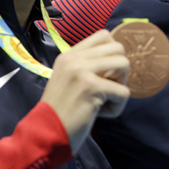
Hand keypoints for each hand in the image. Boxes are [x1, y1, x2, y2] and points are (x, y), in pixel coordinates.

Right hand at [40, 29, 129, 153]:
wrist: (44, 134)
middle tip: (107, 88)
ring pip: (124, 64)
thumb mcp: (67, 78)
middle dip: (120, 70)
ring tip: (105, 99)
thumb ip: (86, 65)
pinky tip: (100, 114)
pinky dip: (117, 107)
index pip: (104, 35)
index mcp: (69, 54)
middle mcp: (75, 58)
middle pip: (118, 48)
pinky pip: (123, 92)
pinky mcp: (92, 87)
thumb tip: (116, 59)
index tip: (105, 72)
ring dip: (120, 85)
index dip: (112, 53)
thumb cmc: (59, 110)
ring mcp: (83, 71)